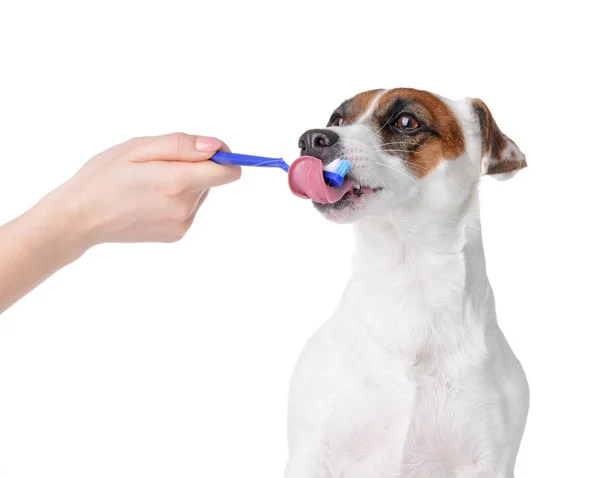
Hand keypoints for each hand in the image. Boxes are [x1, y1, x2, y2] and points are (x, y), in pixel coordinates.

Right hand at [47, 133, 240, 247]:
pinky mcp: (177, 235)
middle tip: (158, 165)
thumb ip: (181, 145)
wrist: (80, 218)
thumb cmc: (104, 176)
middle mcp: (184, 208)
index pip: (227, 172)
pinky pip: (189, 208)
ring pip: (201, 193)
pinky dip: (177, 198)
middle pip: (213, 179)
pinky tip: (150, 198)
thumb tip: (216, 147)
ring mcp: (182, 224)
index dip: (223, 156)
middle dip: (195, 166)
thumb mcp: (138, 148)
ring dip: (185, 183)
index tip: (206, 148)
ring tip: (150, 182)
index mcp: (176, 183)